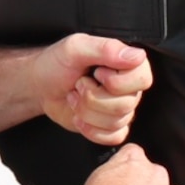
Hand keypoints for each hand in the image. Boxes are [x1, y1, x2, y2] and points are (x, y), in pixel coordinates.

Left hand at [36, 35, 153, 145]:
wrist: (41, 86)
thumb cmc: (57, 63)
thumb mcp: (76, 47)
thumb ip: (106, 48)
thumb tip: (138, 56)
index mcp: (127, 64)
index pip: (143, 79)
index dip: (116, 81)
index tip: (96, 72)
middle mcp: (129, 87)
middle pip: (126, 104)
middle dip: (92, 97)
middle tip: (79, 85)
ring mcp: (121, 109)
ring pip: (116, 122)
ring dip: (86, 111)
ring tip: (76, 96)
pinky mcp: (111, 127)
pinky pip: (114, 137)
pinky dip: (91, 129)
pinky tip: (79, 117)